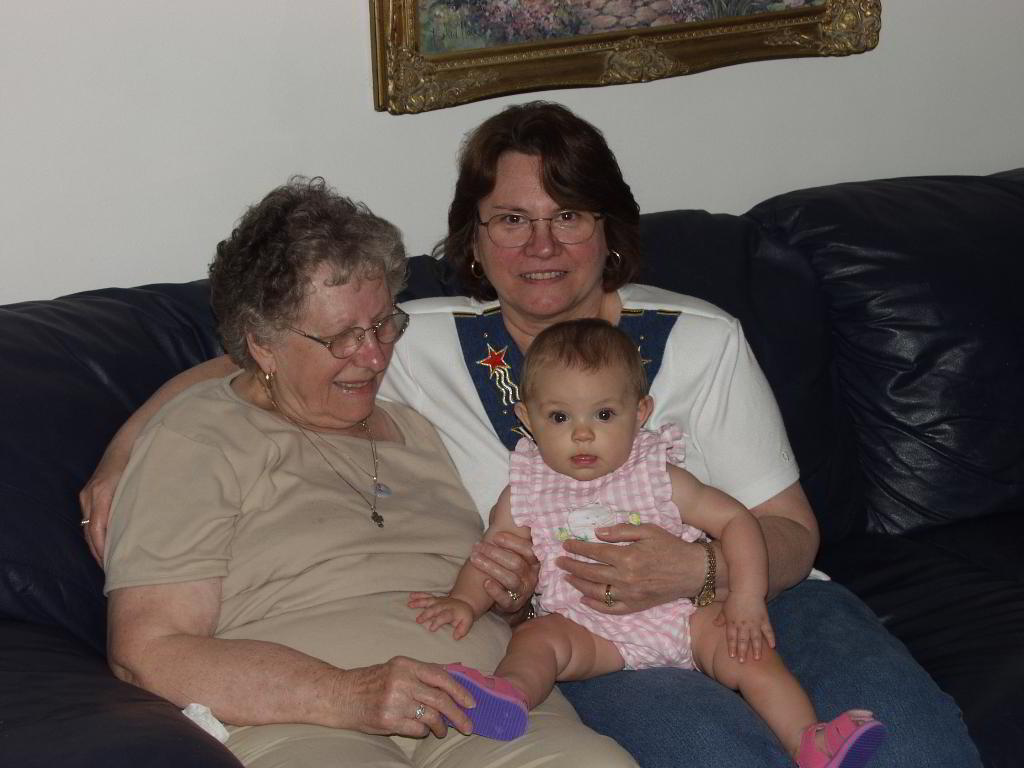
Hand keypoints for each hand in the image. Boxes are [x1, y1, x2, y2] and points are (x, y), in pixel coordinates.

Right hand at [79, 441, 131, 562]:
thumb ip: (135, 506)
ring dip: (96, 545)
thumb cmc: (139, 461)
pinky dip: (96, 533)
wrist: (128, 440)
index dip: (103, 550)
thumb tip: (140, 532)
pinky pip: (89, 518)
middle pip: (90, 532)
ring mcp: (87, 494)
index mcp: (102, 493)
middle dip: (99, 553)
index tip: (112, 566)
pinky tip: (106, 544)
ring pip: (88, 527)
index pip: (97, 529)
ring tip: (109, 563)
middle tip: (113, 571)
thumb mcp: (139, 484)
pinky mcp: (89, 493)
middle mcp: (90, 495)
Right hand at [336, 656, 475, 737]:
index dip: (460, 691)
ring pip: (431, 717)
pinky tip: (422, 730)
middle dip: (458, 715)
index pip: (441, 677)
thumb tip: (455, 675)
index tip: (471, 702)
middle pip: (440, 700)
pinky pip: (417, 729)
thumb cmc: (372, 681)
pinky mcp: (388, 720)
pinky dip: (424, 731)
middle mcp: (401, 681)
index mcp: (406, 664)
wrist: (341, 695)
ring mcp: (394, 701)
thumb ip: (423, 671)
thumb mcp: (396, 668)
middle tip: (468, 725)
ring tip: (442, 730)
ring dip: (441, 727)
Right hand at [408, 593, 475, 639]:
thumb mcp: (467, 623)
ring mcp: (438, 601)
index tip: (431, 629)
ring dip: (419, 602)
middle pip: (434, 609)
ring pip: (428, 601)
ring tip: (410, 605)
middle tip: (418, 620)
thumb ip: (462, 630)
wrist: (464, 603)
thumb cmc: (463, 616)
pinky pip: (426, 596)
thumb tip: (456, 637)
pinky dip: (418, 595)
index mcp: (451, 612)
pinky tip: (411, 596)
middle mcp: (444, 605)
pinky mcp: (434, 599)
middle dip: (426, 614)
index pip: (444, 616)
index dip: (437, 622)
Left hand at [468, 532, 538, 616]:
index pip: (529, 550)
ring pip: (510, 579)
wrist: (506, 600)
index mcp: (534, 562)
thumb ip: (511, 535)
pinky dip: (495, 591)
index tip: (495, 536)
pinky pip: (506, 599)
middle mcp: (531, 576)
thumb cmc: (507, 569)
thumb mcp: (512, 553)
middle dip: (495, 553)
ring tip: (475, 559)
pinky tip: (485, 582)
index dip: (512, 542)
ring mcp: (523, 591)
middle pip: (516, 563)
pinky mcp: (513, 605)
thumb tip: (509, 500)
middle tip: (477, 546)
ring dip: (490, 567)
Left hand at [557, 523, 707, 613]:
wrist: (693, 571)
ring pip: (596, 592)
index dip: (578, 548)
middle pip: (591, 573)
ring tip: (566, 577)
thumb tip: (598, 533)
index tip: (565, 544)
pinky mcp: (636, 606)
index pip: (595, 552)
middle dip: (571, 566)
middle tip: (558, 561)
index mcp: (628, 557)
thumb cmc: (671, 547)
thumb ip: (622, 531)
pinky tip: (583, 600)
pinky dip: (595, 606)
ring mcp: (630, 595)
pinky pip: (611, 609)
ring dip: (578, 585)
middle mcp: (626, 578)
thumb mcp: (648, 530)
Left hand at [714, 591, 775, 661]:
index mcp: (732, 623)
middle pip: (742, 640)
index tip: (732, 656)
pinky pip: (768, 631)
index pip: (731, 638)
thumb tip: (714, 624)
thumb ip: (720, 618)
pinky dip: (771, 638)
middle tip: (742, 661)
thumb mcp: (724, 608)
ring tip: (757, 658)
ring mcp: (754, 623)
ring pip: (755, 638)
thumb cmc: (734, 598)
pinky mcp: (764, 619)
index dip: (731, 647)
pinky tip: (773, 646)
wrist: (747, 589)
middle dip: (742, 651)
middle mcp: (743, 625)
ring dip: (756, 648)